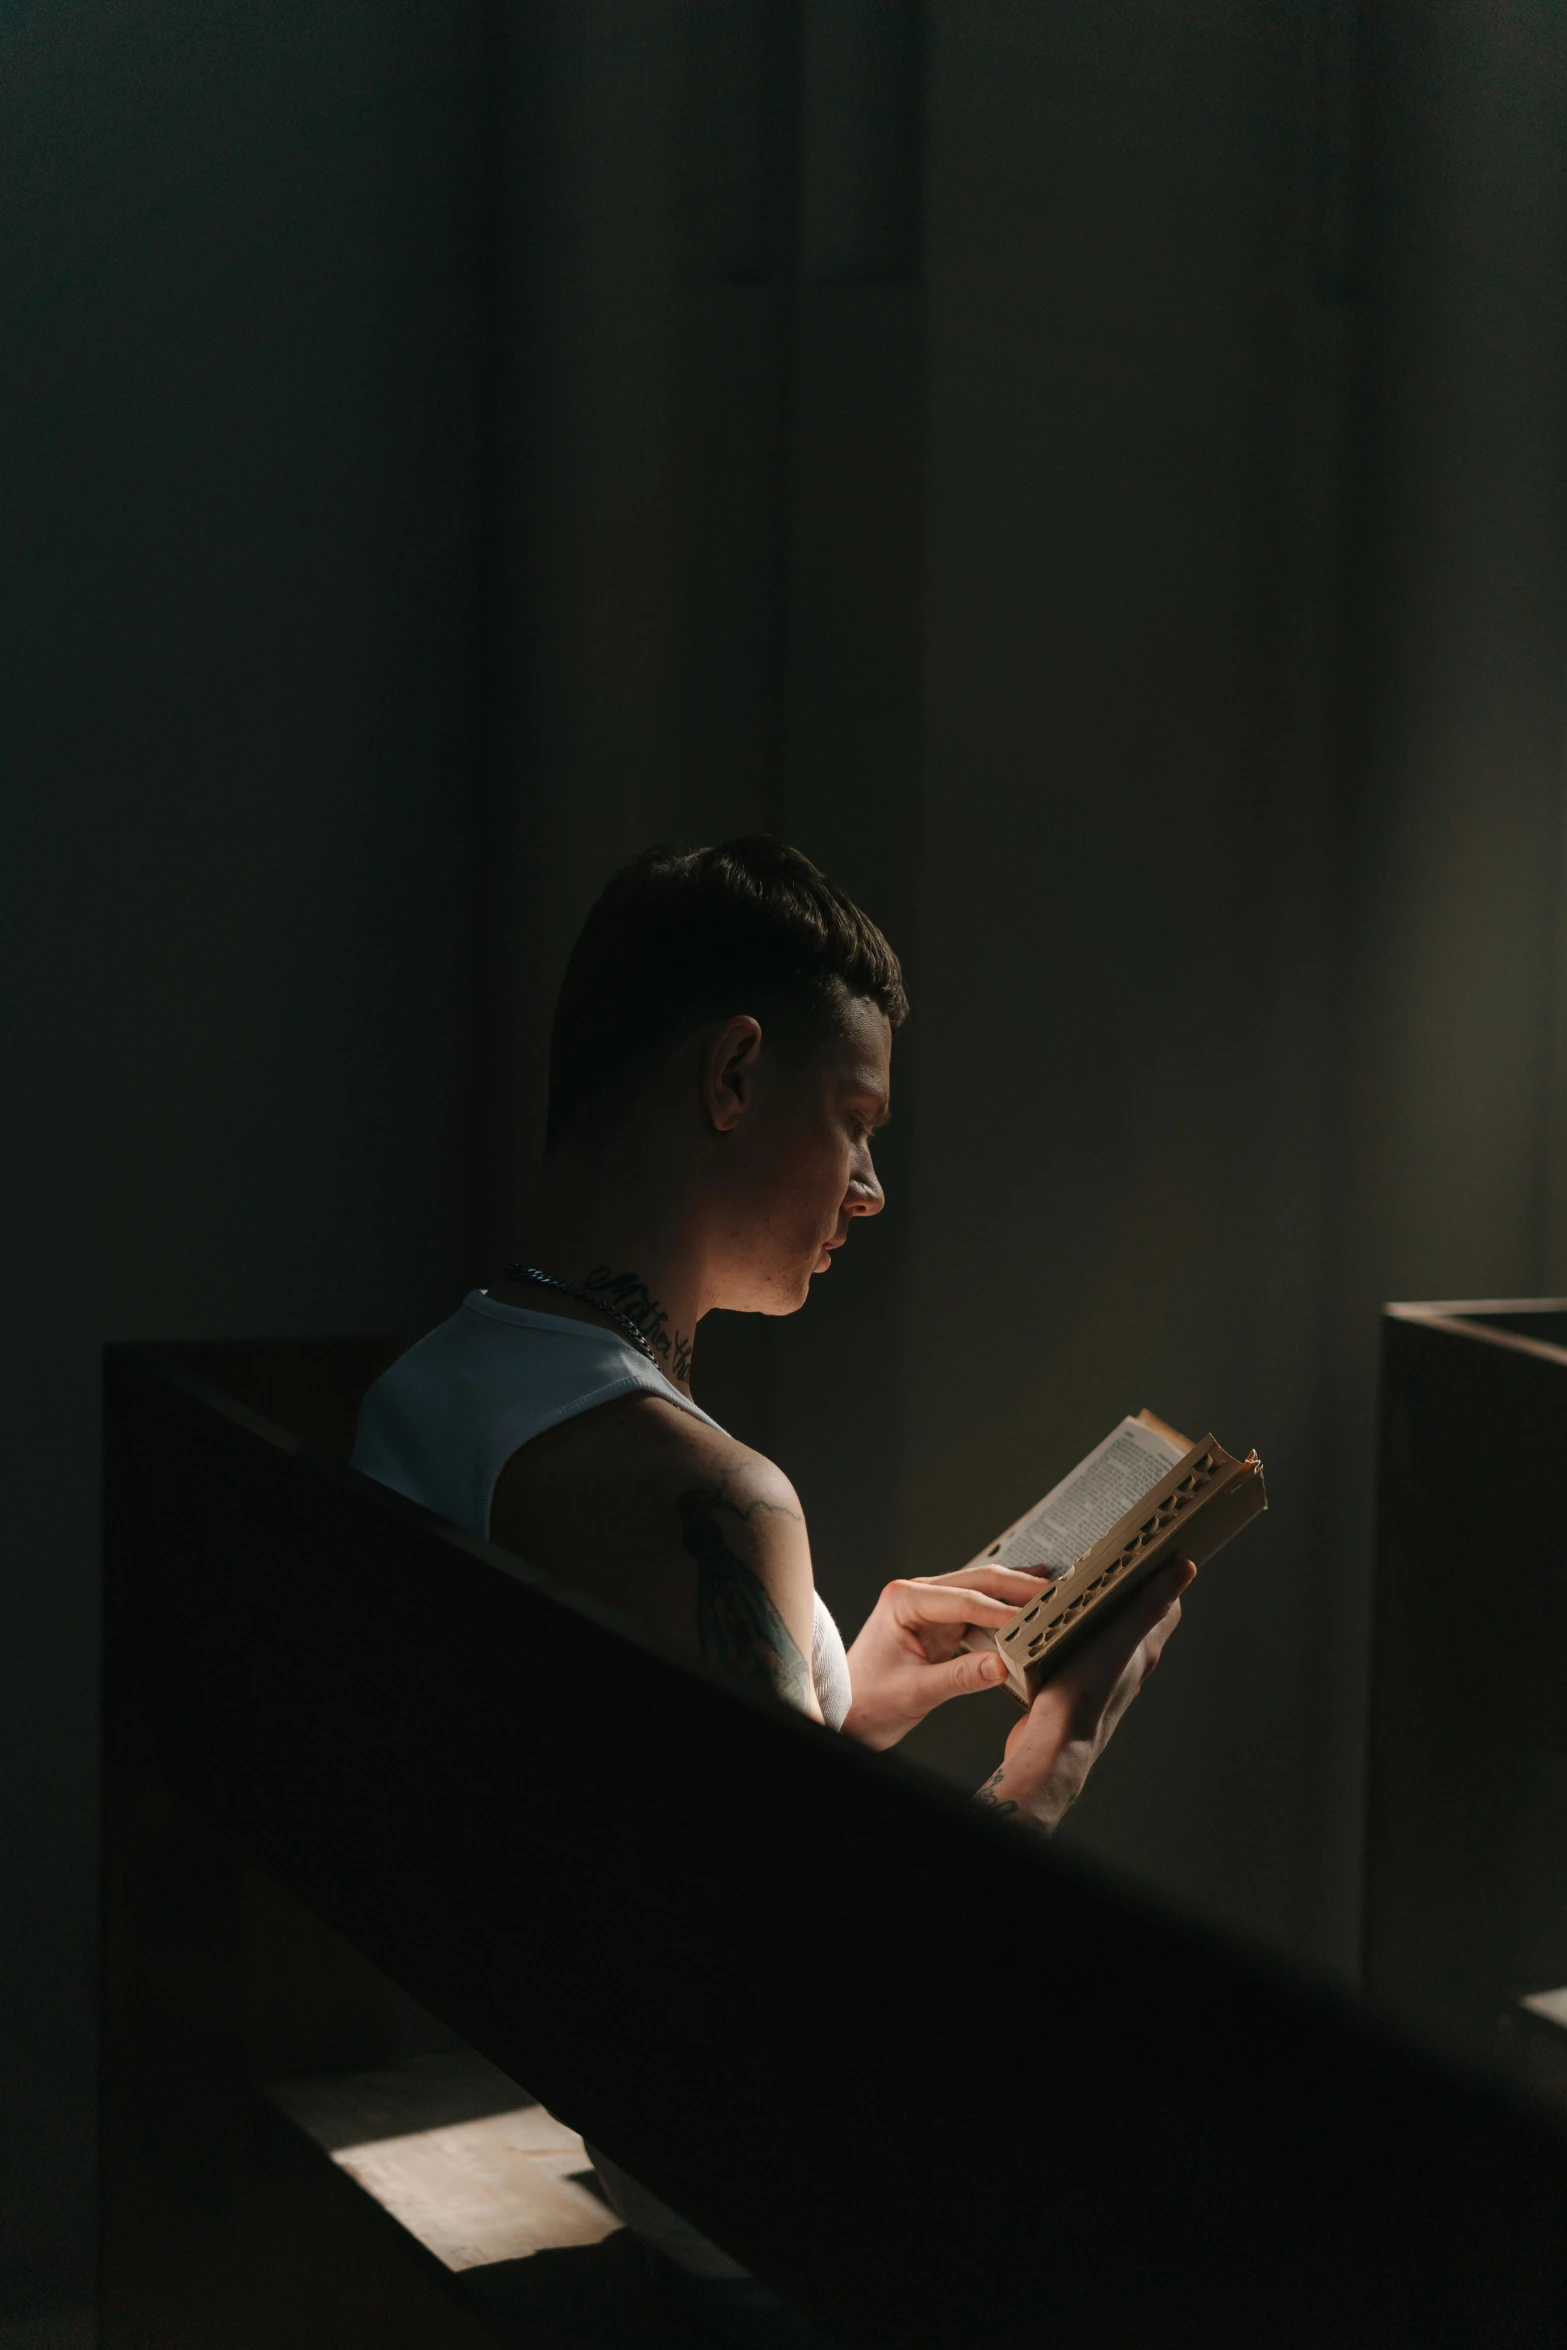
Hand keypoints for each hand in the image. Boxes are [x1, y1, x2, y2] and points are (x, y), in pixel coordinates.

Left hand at [841, 1565, 1051, 1750]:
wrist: (848, 1711)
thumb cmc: (867, 1700)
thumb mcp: (916, 1692)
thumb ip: (960, 1677)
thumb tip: (1002, 1665)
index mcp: (903, 1601)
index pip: (964, 1600)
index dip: (1003, 1611)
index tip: (1034, 1622)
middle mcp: (916, 1595)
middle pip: (978, 1582)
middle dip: (1018, 1587)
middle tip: (1056, 1594)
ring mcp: (928, 1607)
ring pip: (981, 1592)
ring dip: (1014, 1595)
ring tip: (1051, 1598)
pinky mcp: (938, 1623)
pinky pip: (978, 1612)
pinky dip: (1004, 1612)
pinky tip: (1028, 1609)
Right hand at [973, 1557, 1195, 1831]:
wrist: (1051, 1747)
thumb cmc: (1086, 1696)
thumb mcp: (1119, 1640)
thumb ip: (1149, 1606)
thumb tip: (1185, 1571)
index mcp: (1143, 1652)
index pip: (1166, 1608)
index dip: (1162, 1580)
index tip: (1149, 1556)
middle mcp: (1128, 1665)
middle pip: (1135, 1619)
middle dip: (1124, 1592)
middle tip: (1105, 1566)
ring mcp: (1102, 1677)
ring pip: (1105, 1635)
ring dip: (1094, 1614)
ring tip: (1074, 1592)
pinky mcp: (1075, 1685)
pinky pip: (1078, 1652)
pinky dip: (1070, 1635)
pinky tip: (1049, 1628)